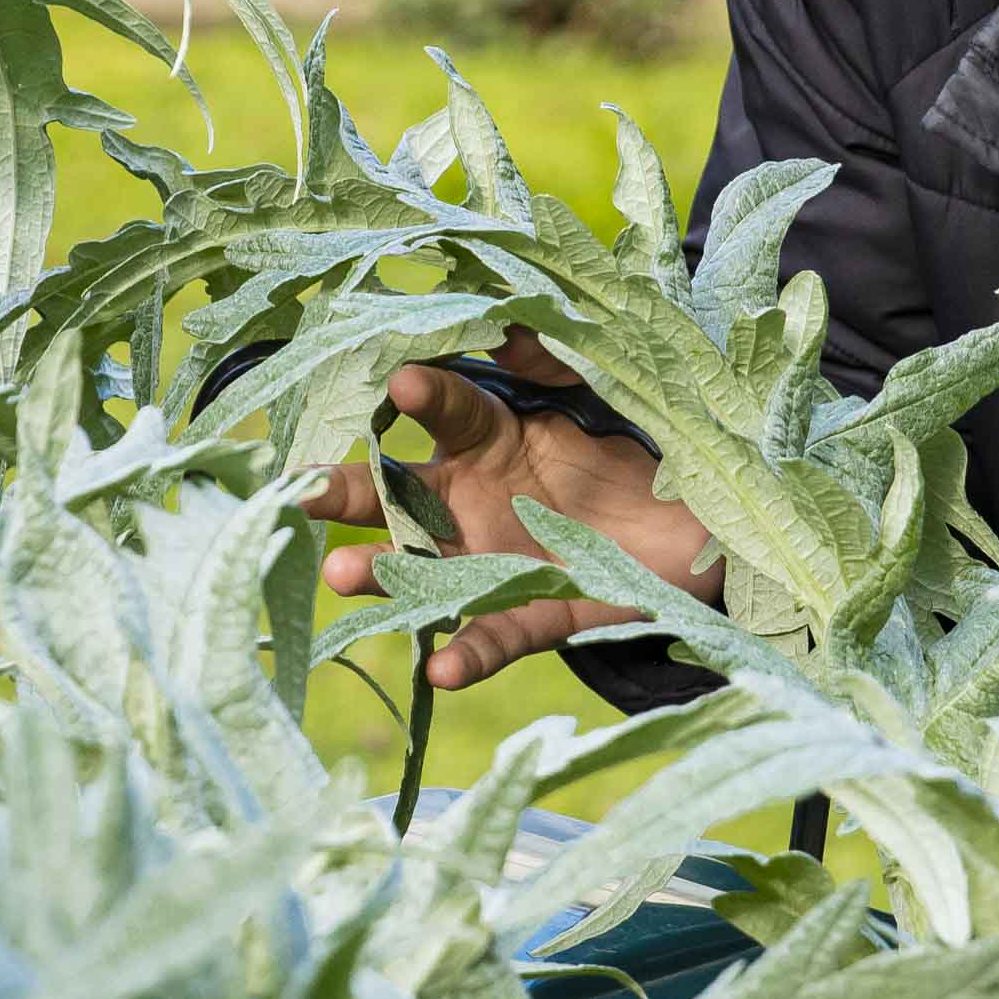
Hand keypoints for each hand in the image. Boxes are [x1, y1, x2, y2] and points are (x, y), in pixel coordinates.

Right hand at [301, 334, 721, 694]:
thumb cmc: (636, 454)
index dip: (426, 398)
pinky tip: (440, 670)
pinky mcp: (535, 616)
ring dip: (383, 574)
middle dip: (349, 492)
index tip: (400, 384)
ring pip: (426, 570)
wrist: (698, 531)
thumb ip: (558, 362)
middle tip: (300, 491)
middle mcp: (475, 501)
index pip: (450, 411)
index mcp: (492, 439)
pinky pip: (496, 637)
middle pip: (401, 496)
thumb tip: (508, 329)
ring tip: (340, 574)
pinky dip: (468, 655)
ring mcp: (497, 562)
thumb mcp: (604, 396)